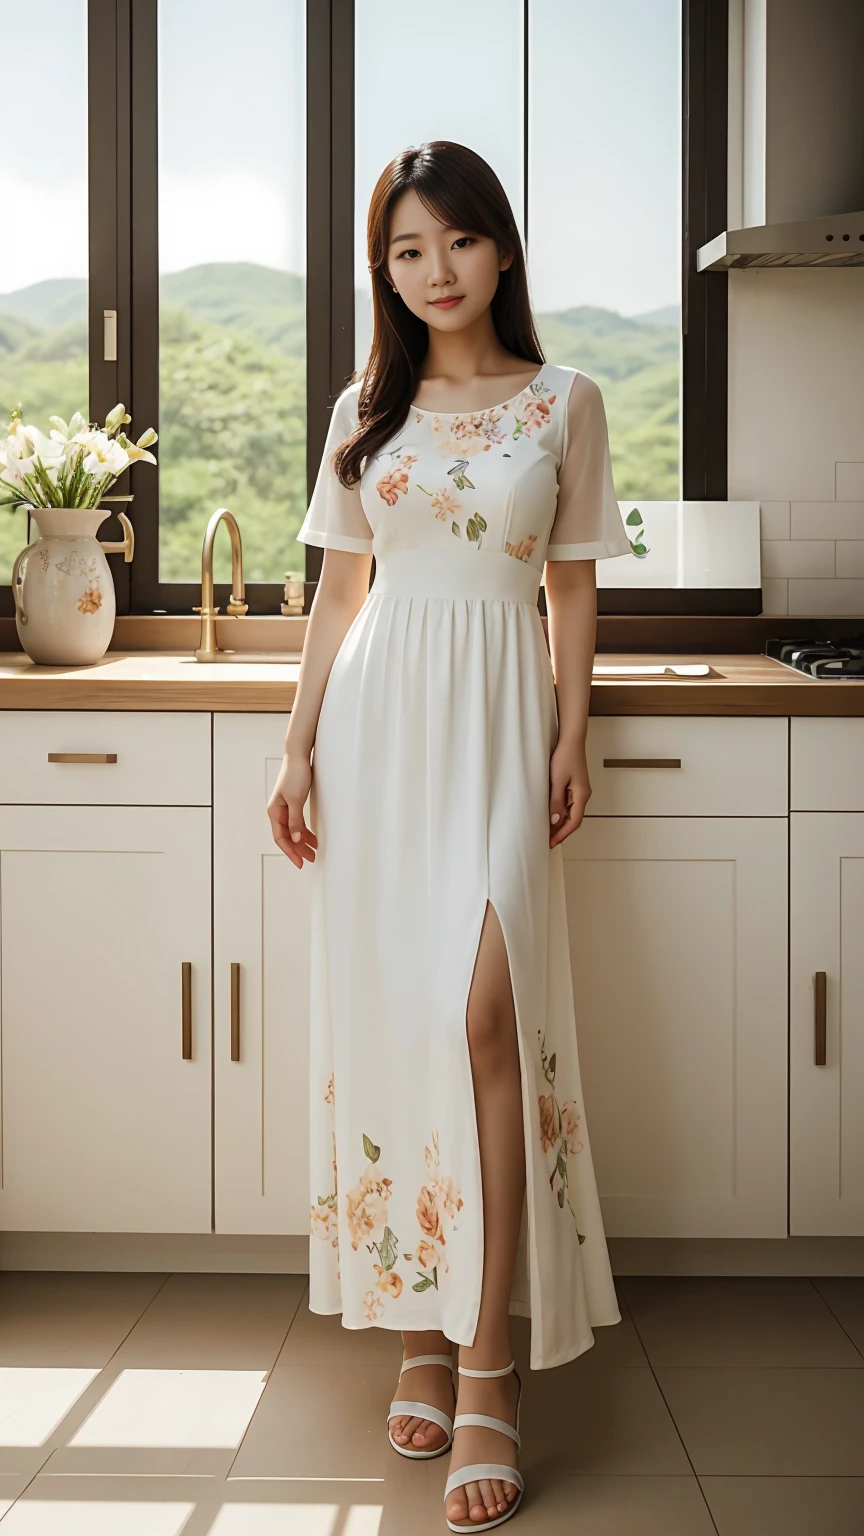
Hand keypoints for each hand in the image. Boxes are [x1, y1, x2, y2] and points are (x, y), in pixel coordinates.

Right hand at [267, 751, 317, 868]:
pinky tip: (312, 837)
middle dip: (298, 849)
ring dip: (302, 842)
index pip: (281, 838)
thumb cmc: (295, 775)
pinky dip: (305, 831)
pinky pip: (297, 823)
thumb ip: (295, 821)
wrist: (298, 756)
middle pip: (287, 837)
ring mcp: (285, 808)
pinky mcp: (294, 804)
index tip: (300, 863)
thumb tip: (297, 839)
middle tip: (310, 859)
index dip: (290, 852)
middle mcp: (278, 812)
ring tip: (314, 852)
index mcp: (274, 812)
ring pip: (293, 831)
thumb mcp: (296, 800)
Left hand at [549, 739, 590, 847]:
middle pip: (573, 819)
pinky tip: (550, 813)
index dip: (562, 834)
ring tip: (547, 829)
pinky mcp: (575, 785)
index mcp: (582, 795)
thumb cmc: (566, 756)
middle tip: (547, 839)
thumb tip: (554, 820)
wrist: (571, 740)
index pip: (574, 822)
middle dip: (561, 830)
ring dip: (560, 821)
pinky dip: (560, 811)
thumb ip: (556, 801)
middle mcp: (583, 794)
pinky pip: (569, 803)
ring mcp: (580, 790)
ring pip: (571, 812)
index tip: (551, 842)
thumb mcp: (557, 781)